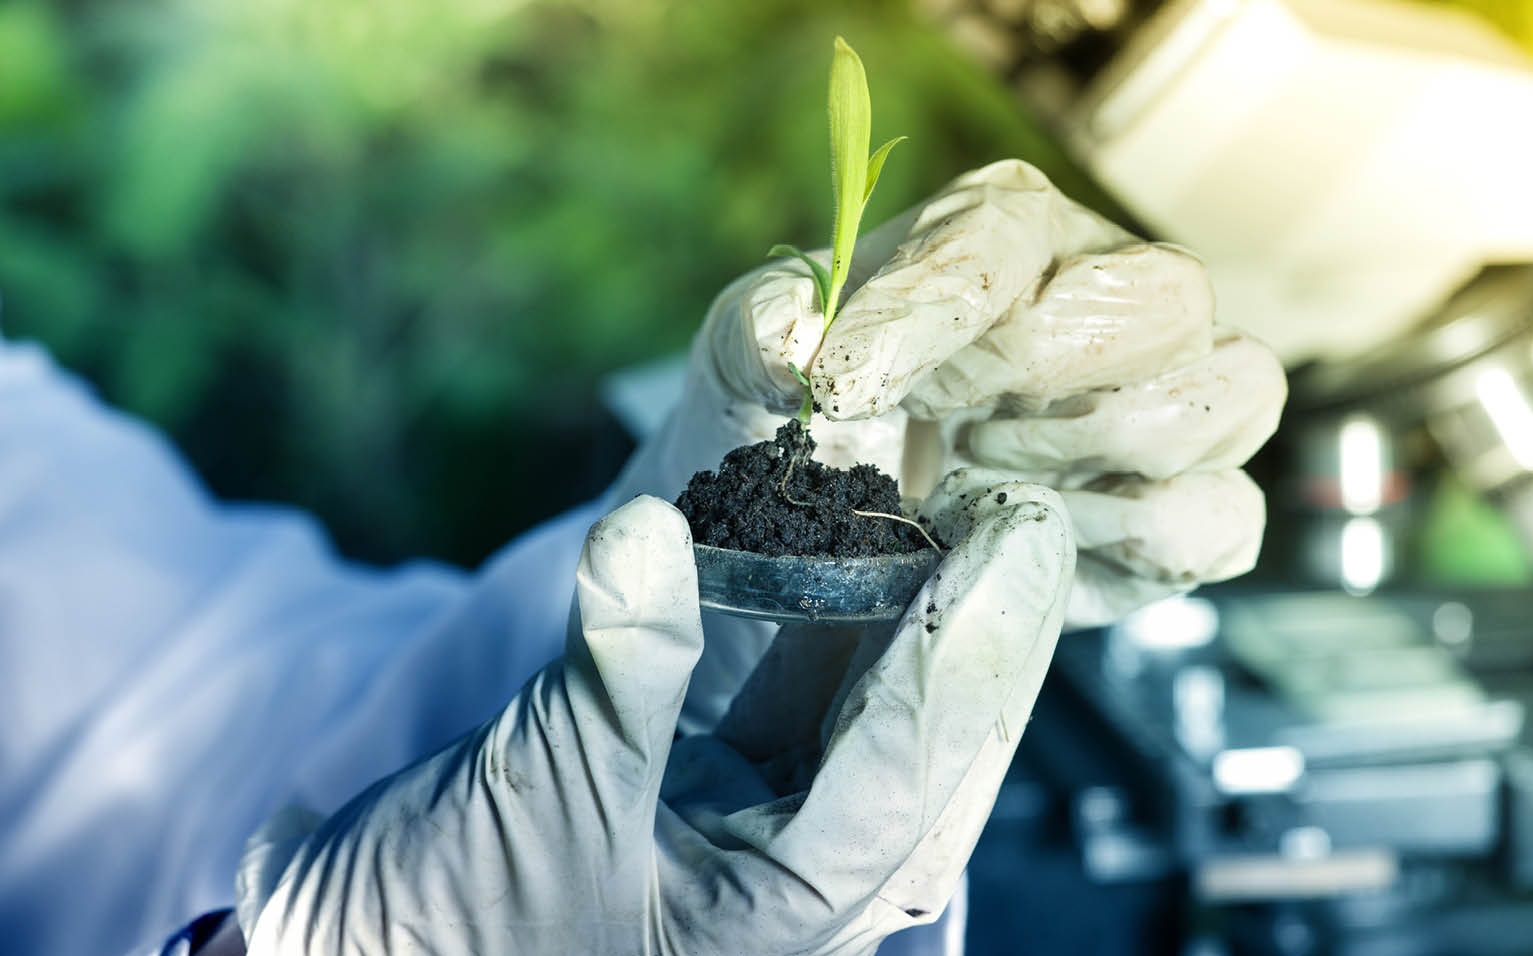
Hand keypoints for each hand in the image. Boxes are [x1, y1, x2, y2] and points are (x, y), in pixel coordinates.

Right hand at [234, 489, 1074, 954]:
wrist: (355, 953)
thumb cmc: (440, 929)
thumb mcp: (544, 802)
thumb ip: (619, 669)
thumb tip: (652, 528)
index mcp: (788, 912)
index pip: (914, 765)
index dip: (971, 638)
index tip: (1018, 531)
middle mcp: (797, 875)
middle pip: (929, 738)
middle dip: (979, 623)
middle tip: (1021, 506)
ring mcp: (755, 828)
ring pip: (872, 706)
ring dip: (910, 609)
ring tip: (955, 505)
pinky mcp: (707, 782)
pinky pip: (795, 690)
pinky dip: (817, 613)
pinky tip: (846, 540)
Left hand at [612, 159, 1282, 725]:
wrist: (834, 536)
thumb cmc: (805, 426)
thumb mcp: (746, 371)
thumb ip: (757, 335)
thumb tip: (793, 337)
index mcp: (1005, 233)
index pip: (1005, 236)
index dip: (932, 312)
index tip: (845, 386)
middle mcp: (1111, 294)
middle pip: (1165, 294)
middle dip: (1044, 375)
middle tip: (947, 433)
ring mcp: (1169, 401)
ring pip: (1235, 389)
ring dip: (1100, 452)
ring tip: (984, 483)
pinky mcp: (1188, 510)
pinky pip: (1222, 518)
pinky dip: (1130, 544)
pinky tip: (1034, 539)